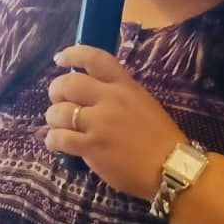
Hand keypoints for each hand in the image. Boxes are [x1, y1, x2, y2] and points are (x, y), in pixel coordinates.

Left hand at [44, 45, 186, 200]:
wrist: (171, 168)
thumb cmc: (160, 138)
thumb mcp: (143, 103)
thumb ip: (118, 94)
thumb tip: (90, 93)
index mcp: (124, 86)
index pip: (94, 58)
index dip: (72, 54)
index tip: (59, 59)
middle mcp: (110, 99)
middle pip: (68, 84)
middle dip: (56, 91)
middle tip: (57, 101)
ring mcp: (99, 123)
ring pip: (59, 112)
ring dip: (52, 119)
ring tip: (57, 126)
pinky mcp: (91, 147)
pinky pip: (59, 138)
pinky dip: (52, 140)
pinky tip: (56, 143)